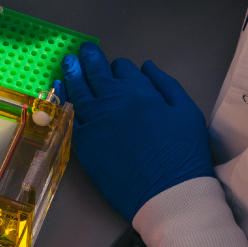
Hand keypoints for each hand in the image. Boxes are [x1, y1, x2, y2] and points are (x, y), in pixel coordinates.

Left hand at [53, 42, 213, 221]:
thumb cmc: (184, 154)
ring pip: (79, 92)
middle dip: (88, 60)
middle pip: (95, 74)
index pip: (122, 69)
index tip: (115, 67)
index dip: (118, 66)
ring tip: (67, 64)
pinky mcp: (85, 145)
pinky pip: (70, 117)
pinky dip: (63, 101)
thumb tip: (146, 66)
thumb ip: (166, 85)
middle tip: (81, 52)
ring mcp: (96, 123)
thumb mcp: (187, 111)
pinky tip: (60, 92)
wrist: (168, 194)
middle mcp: (113, 103)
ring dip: (72, 75)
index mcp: (139, 92)